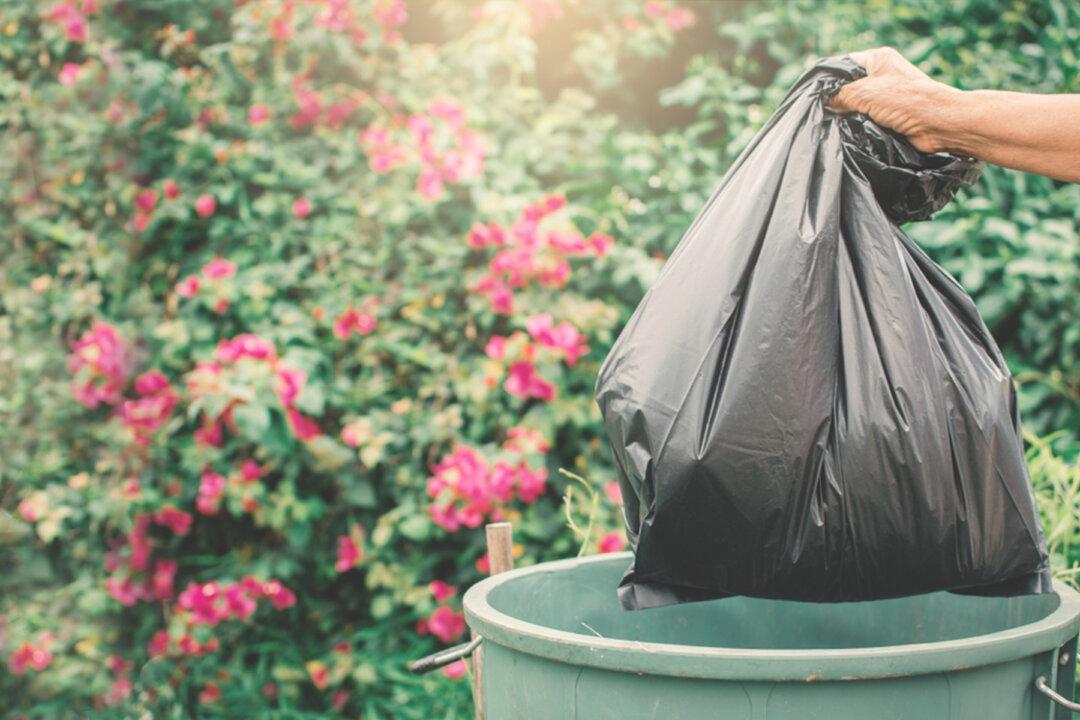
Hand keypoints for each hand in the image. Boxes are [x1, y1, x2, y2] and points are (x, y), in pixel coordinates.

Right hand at [829, 47, 958, 153]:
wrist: (939, 124)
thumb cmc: (905, 101)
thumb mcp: (864, 93)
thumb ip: (839, 96)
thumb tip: (824, 104)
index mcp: (877, 58)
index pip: (843, 65)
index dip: (827, 80)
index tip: (813, 96)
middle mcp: (883, 74)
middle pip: (848, 86)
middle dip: (836, 100)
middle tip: (822, 113)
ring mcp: (887, 95)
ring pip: (856, 105)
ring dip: (848, 116)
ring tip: (834, 124)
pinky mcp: (891, 114)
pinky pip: (866, 118)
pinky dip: (858, 125)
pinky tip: (849, 132)